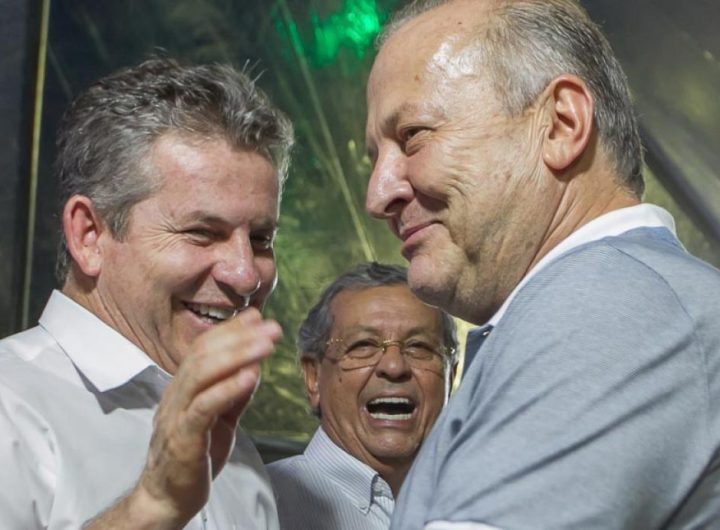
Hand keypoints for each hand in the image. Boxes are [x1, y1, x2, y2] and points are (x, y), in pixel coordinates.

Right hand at [135, 308, 281, 526]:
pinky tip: (250, 376)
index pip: (203, 348)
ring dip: (239, 354)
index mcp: (183, 388)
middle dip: (241, 336)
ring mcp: (176, 415)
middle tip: (272, 327)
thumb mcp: (220, 420)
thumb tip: (253, 367)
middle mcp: (176, 394)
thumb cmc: (193, 458)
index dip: (231, 330)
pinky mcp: (182, 437)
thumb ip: (233, 394)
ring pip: (203, 373)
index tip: (258, 316)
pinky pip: (204, 407)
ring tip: (267, 344)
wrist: (166, 499)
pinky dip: (228, 388)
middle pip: (204, 354)